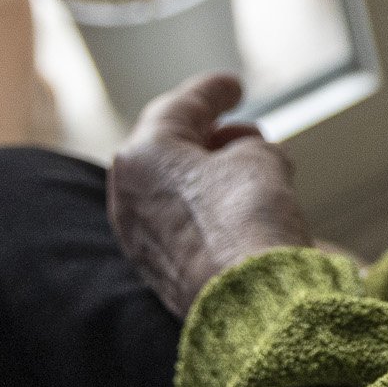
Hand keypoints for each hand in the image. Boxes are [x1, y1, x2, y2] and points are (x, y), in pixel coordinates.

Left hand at [107, 75, 312, 315]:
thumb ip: (247, 146)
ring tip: (254, 171)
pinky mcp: (156, 270)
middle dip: (210, 137)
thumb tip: (242, 156)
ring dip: (211, 175)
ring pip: (174, 189)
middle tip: (245, 131)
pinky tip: (241, 209)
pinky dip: (208, 207)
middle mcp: (127, 193)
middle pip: (170, 150)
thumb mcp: (260, 159)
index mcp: (143, 153)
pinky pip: (181, 223)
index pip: (181, 107)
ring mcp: (138, 236)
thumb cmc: (248, 219)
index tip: (235, 86)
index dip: (214, 91)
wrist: (249, 300)